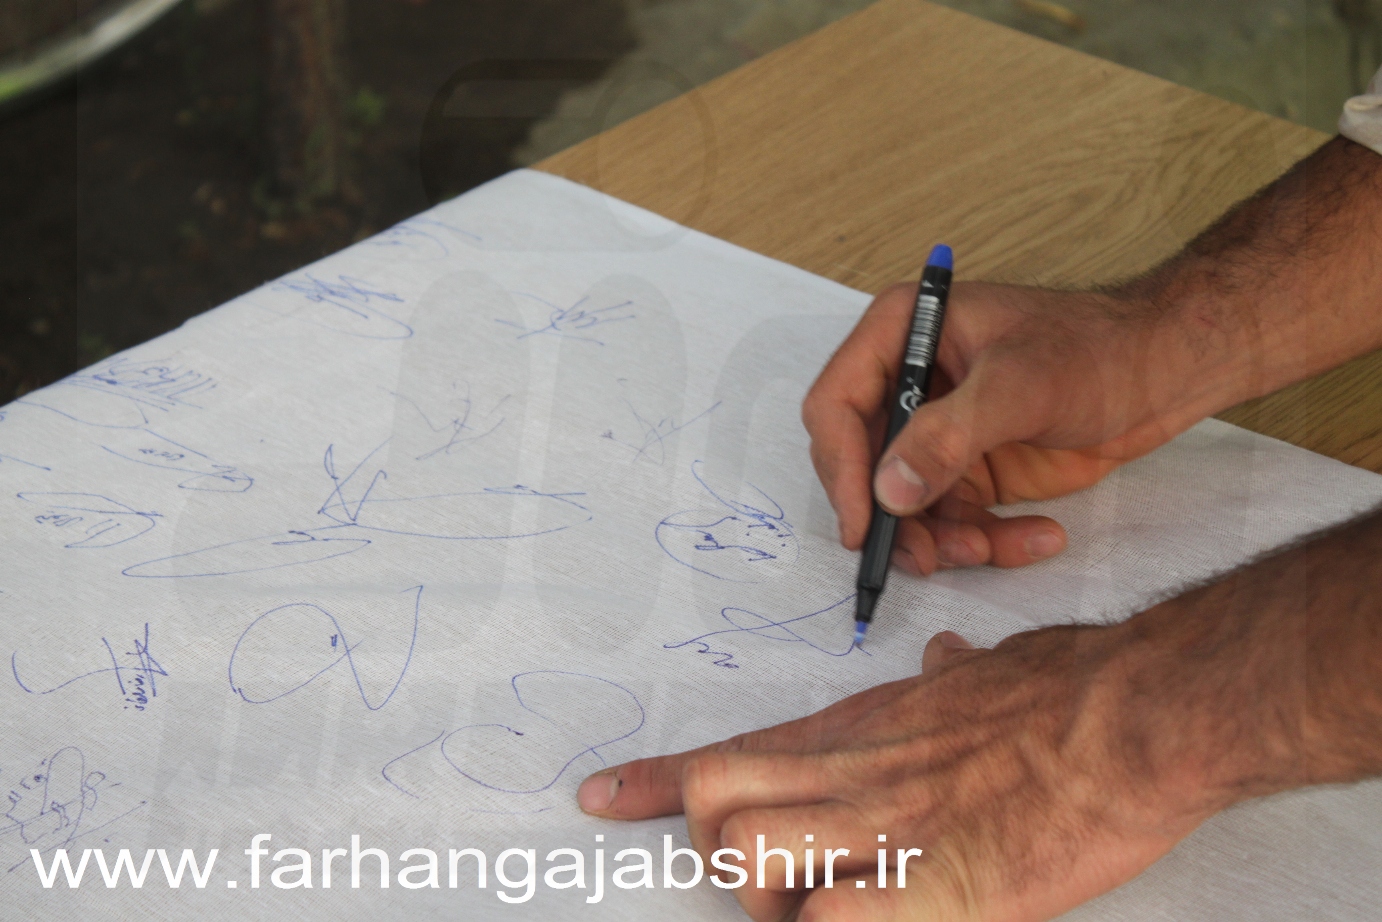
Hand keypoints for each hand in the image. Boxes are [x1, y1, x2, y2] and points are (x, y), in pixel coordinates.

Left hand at [576, 622, 1250, 921]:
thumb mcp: (990, 668)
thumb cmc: (1068, 688)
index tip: (602, 795)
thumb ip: (953, 675)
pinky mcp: (936, 890)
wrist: (1131, 714)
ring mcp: (883, 830)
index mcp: (859, 731)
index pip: (728, 749)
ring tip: (826, 913)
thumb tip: (946, 660)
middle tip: (763, 883)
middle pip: (711, 805)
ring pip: (747, 860)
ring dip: (770, 906)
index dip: (652, 782)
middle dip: (713, 852)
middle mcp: (851, 774)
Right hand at [802, 281, 1228, 573]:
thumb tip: (888, 494)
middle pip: (863, 466)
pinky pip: (957, 522)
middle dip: (893, 517)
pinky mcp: (971, 471)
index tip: (862, 526)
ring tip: (990, 548)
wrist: (1167, 370)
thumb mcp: (1019, 386)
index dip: (842, 469)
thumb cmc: (1097, 348)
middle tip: (927, 556)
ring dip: (944, 540)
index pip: (836, 406)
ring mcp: (938, 432)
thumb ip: (948, 438)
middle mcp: (909, 384)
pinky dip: (991, 542)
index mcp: (901, 334)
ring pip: (908, 508)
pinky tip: (1040, 538)